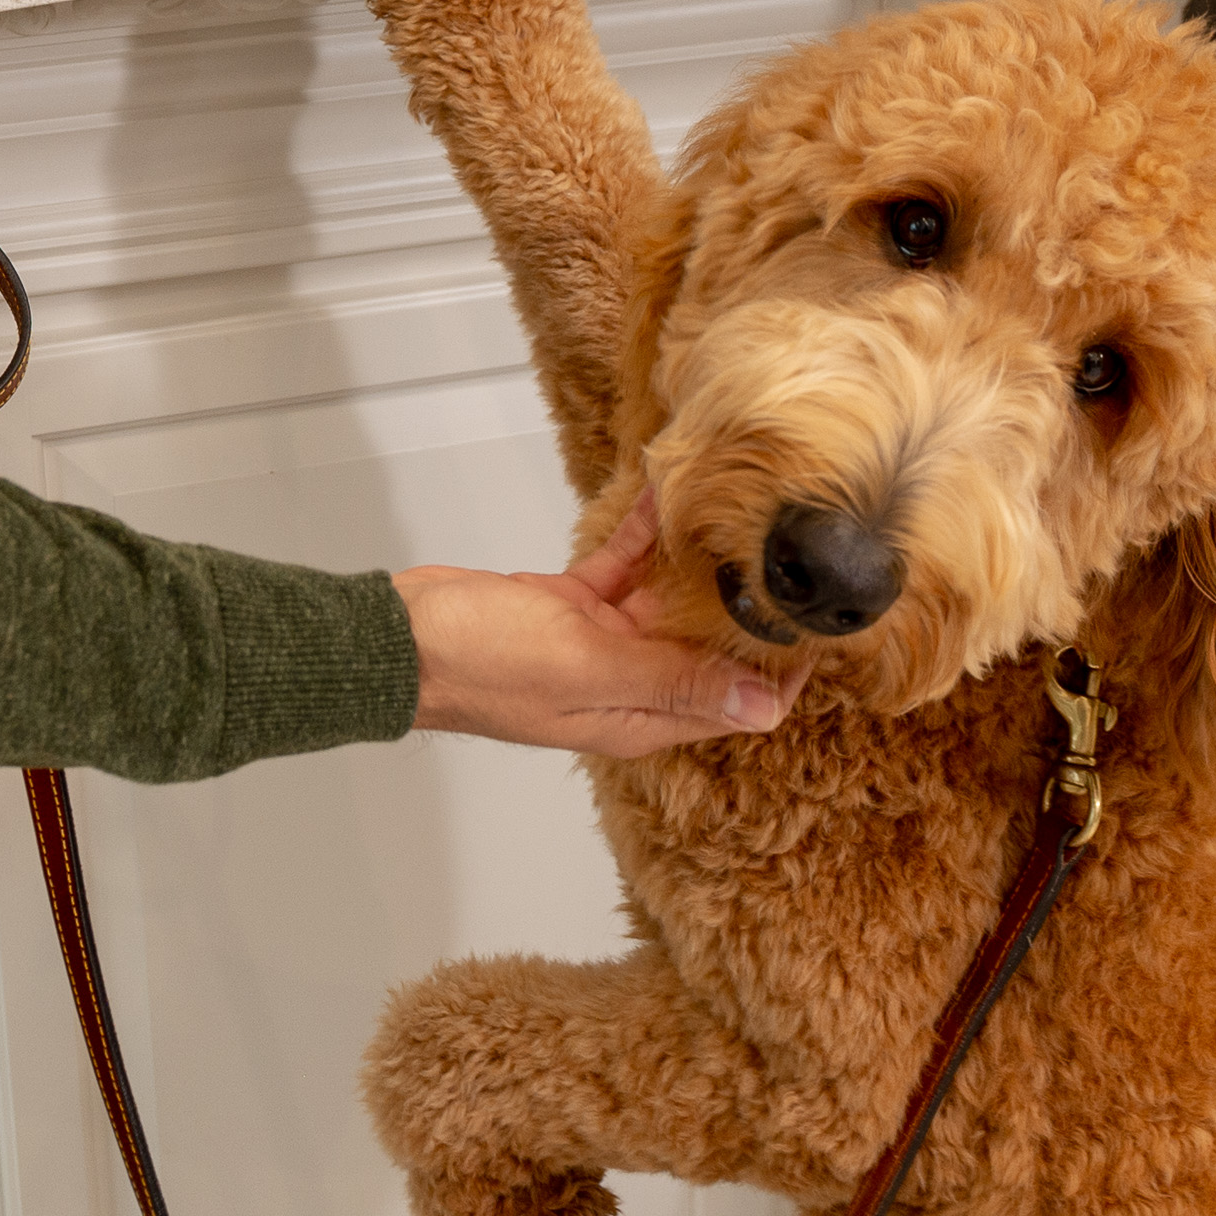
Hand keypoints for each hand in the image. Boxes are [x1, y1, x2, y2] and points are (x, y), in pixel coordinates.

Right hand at [395, 491, 792, 758]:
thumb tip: (761, 706)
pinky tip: (664, 499)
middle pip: (707, 648)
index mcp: (639, 717)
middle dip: (744, 607)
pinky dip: (641, 539)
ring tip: (733, 514)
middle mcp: (627, 685)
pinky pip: (621, 570)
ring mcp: (597, 646)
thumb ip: (674, 681)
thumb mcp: (588, 667)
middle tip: (785, 552)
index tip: (815, 624)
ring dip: (695, 563)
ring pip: (667, 603)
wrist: (400, 638)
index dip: (779, 670)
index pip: (734, 704)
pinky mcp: (569, 608)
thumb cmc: (481, 663)